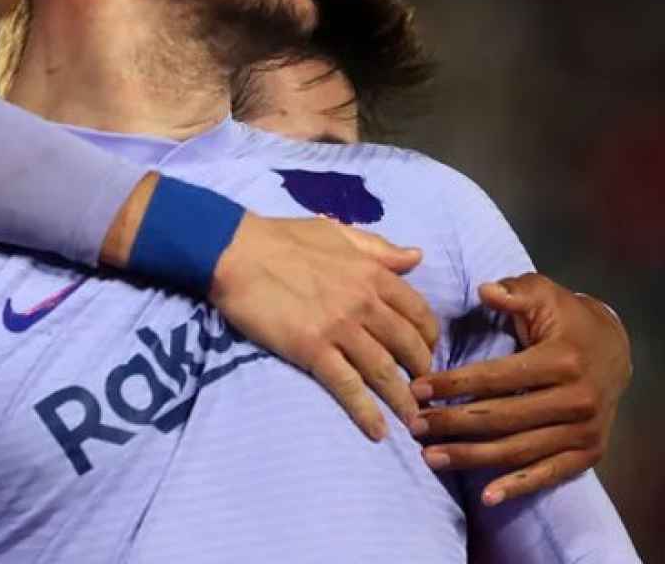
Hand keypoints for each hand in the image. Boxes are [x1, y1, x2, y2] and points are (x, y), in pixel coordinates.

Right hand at [210, 214, 439, 440]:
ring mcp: (339, 328)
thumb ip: (378, 248)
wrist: (234, 252)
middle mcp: (364, 303)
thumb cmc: (282, 238)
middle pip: (408, 346)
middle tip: (425, 391)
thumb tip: (417, 256)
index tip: (427, 353)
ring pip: (384, 371)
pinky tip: (378, 431)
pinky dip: (366, 411)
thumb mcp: (337, 233)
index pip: (418, 312)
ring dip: (404, 400)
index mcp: (372, 273)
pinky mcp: (312, 349)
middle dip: (423, 373)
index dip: (429, 337)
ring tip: (416, 421)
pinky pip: (347, 386)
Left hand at [411, 273, 630, 504]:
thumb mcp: (543, 293)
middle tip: (414, 426)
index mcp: (562, 360)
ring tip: (430, 458)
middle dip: (452, 423)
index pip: (497, 377)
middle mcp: (576, 399)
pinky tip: (486, 497)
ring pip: (518, 450)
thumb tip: (485, 290)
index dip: (454, 384)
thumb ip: (514, 292)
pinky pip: (549, 474)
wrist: (617, 350)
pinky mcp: (589, 453)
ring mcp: (584, 431)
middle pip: (502, 418)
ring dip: (471, 458)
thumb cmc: (566, 318)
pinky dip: (517, 487)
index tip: (417, 389)